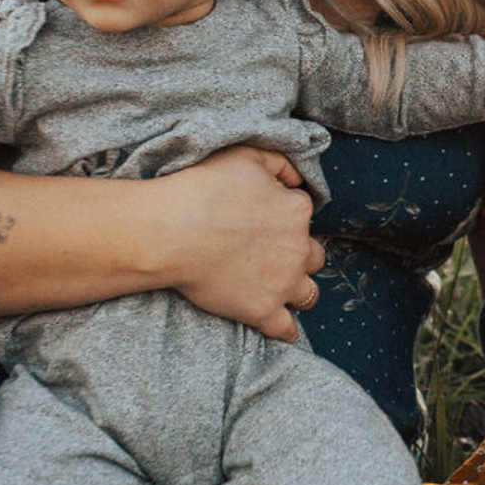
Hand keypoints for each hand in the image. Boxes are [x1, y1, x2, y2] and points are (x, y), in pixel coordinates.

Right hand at [151, 146, 324, 341]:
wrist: (171, 231)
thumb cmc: (203, 187)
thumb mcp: (246, 155)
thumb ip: (279, 162)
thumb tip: (297, 179)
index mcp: (297, 210)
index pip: (303, 214)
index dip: (284, 217)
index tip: (265, 220)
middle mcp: (298, 248)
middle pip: (313, 256)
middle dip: (297, 256)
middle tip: (273, 255)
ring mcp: (282, 283)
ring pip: (308, 293)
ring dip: (297, 290)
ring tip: (281, 290)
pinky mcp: (262, 311)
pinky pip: (287, 329)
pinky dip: (285, 330)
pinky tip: (282, 328)